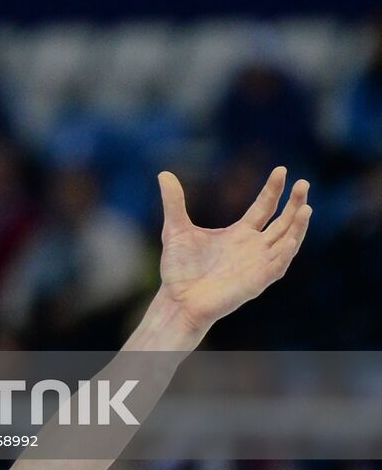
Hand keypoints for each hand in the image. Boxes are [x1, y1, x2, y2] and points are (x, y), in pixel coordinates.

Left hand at [156, 167, 310, 333]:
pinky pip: (277, 266)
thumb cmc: (179, 268)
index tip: (282, 170)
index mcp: (239, 234)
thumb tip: (163, 173)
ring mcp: (258, 264)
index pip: (264, 207)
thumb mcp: (176, 229)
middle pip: (282, 221)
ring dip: (298, 226)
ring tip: (306, 207)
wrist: (177, 299)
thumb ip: (174, 202)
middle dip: (294, 203)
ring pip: (287, 242)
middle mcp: (254, 247)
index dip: (274, 190)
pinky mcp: (257, 282)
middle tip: (304, 182)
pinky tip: (291, 239)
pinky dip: (285, 253)